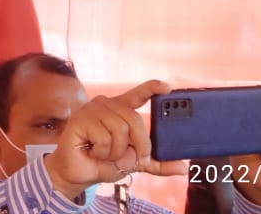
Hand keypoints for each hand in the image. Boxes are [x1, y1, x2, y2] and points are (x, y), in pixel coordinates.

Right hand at [44, 80, 187, 200]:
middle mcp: (106, 105)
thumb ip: (156, 163)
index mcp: (120, 110)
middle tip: (132, 159)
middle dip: (138, 145)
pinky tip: (92, 151)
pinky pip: (104, 138)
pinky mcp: (81, 119)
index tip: (167, 87)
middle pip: (135, 119)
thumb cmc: (103, 162)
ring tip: (105, 154)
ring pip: (119, 130)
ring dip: (116, 152)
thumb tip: (182, 168)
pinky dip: (102, 153)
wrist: (78, 173)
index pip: (138, 94)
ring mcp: (92, 109)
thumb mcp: (134, 163)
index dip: (152, 88)